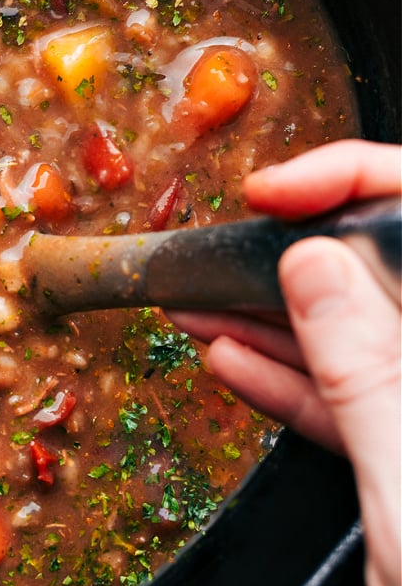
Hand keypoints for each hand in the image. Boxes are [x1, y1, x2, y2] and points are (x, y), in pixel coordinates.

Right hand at [169, 141, 400, 585]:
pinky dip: (297, 381)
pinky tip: (238, 360)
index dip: (357, 183)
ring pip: (374, 337)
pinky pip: (364, 402)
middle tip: (221, 247)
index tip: (275, 197)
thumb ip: (368, 371)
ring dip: (286, 315)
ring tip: (203, 296)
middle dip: (307, 248)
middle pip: (399, 270)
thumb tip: (316, 268)